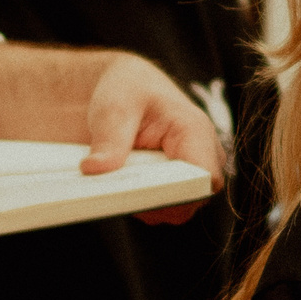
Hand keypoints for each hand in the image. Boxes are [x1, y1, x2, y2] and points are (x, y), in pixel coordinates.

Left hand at [80, 53, 225, 222]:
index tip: (143, 194)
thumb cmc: (127, 89)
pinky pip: (161, 210)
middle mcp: (200, 158)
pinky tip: (118, 189)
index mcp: (195, 131)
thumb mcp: (114, 105)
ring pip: (175, 210)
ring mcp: (188, 176)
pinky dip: (138, 205)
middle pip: (191, 201)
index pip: (204, 178)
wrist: (123, 91)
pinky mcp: (172, 188)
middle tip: (117, 189)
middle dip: (155, 202)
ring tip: (114, 184)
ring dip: (144, 205)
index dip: (179, 193)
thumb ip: (109, 138)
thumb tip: (95, 170)